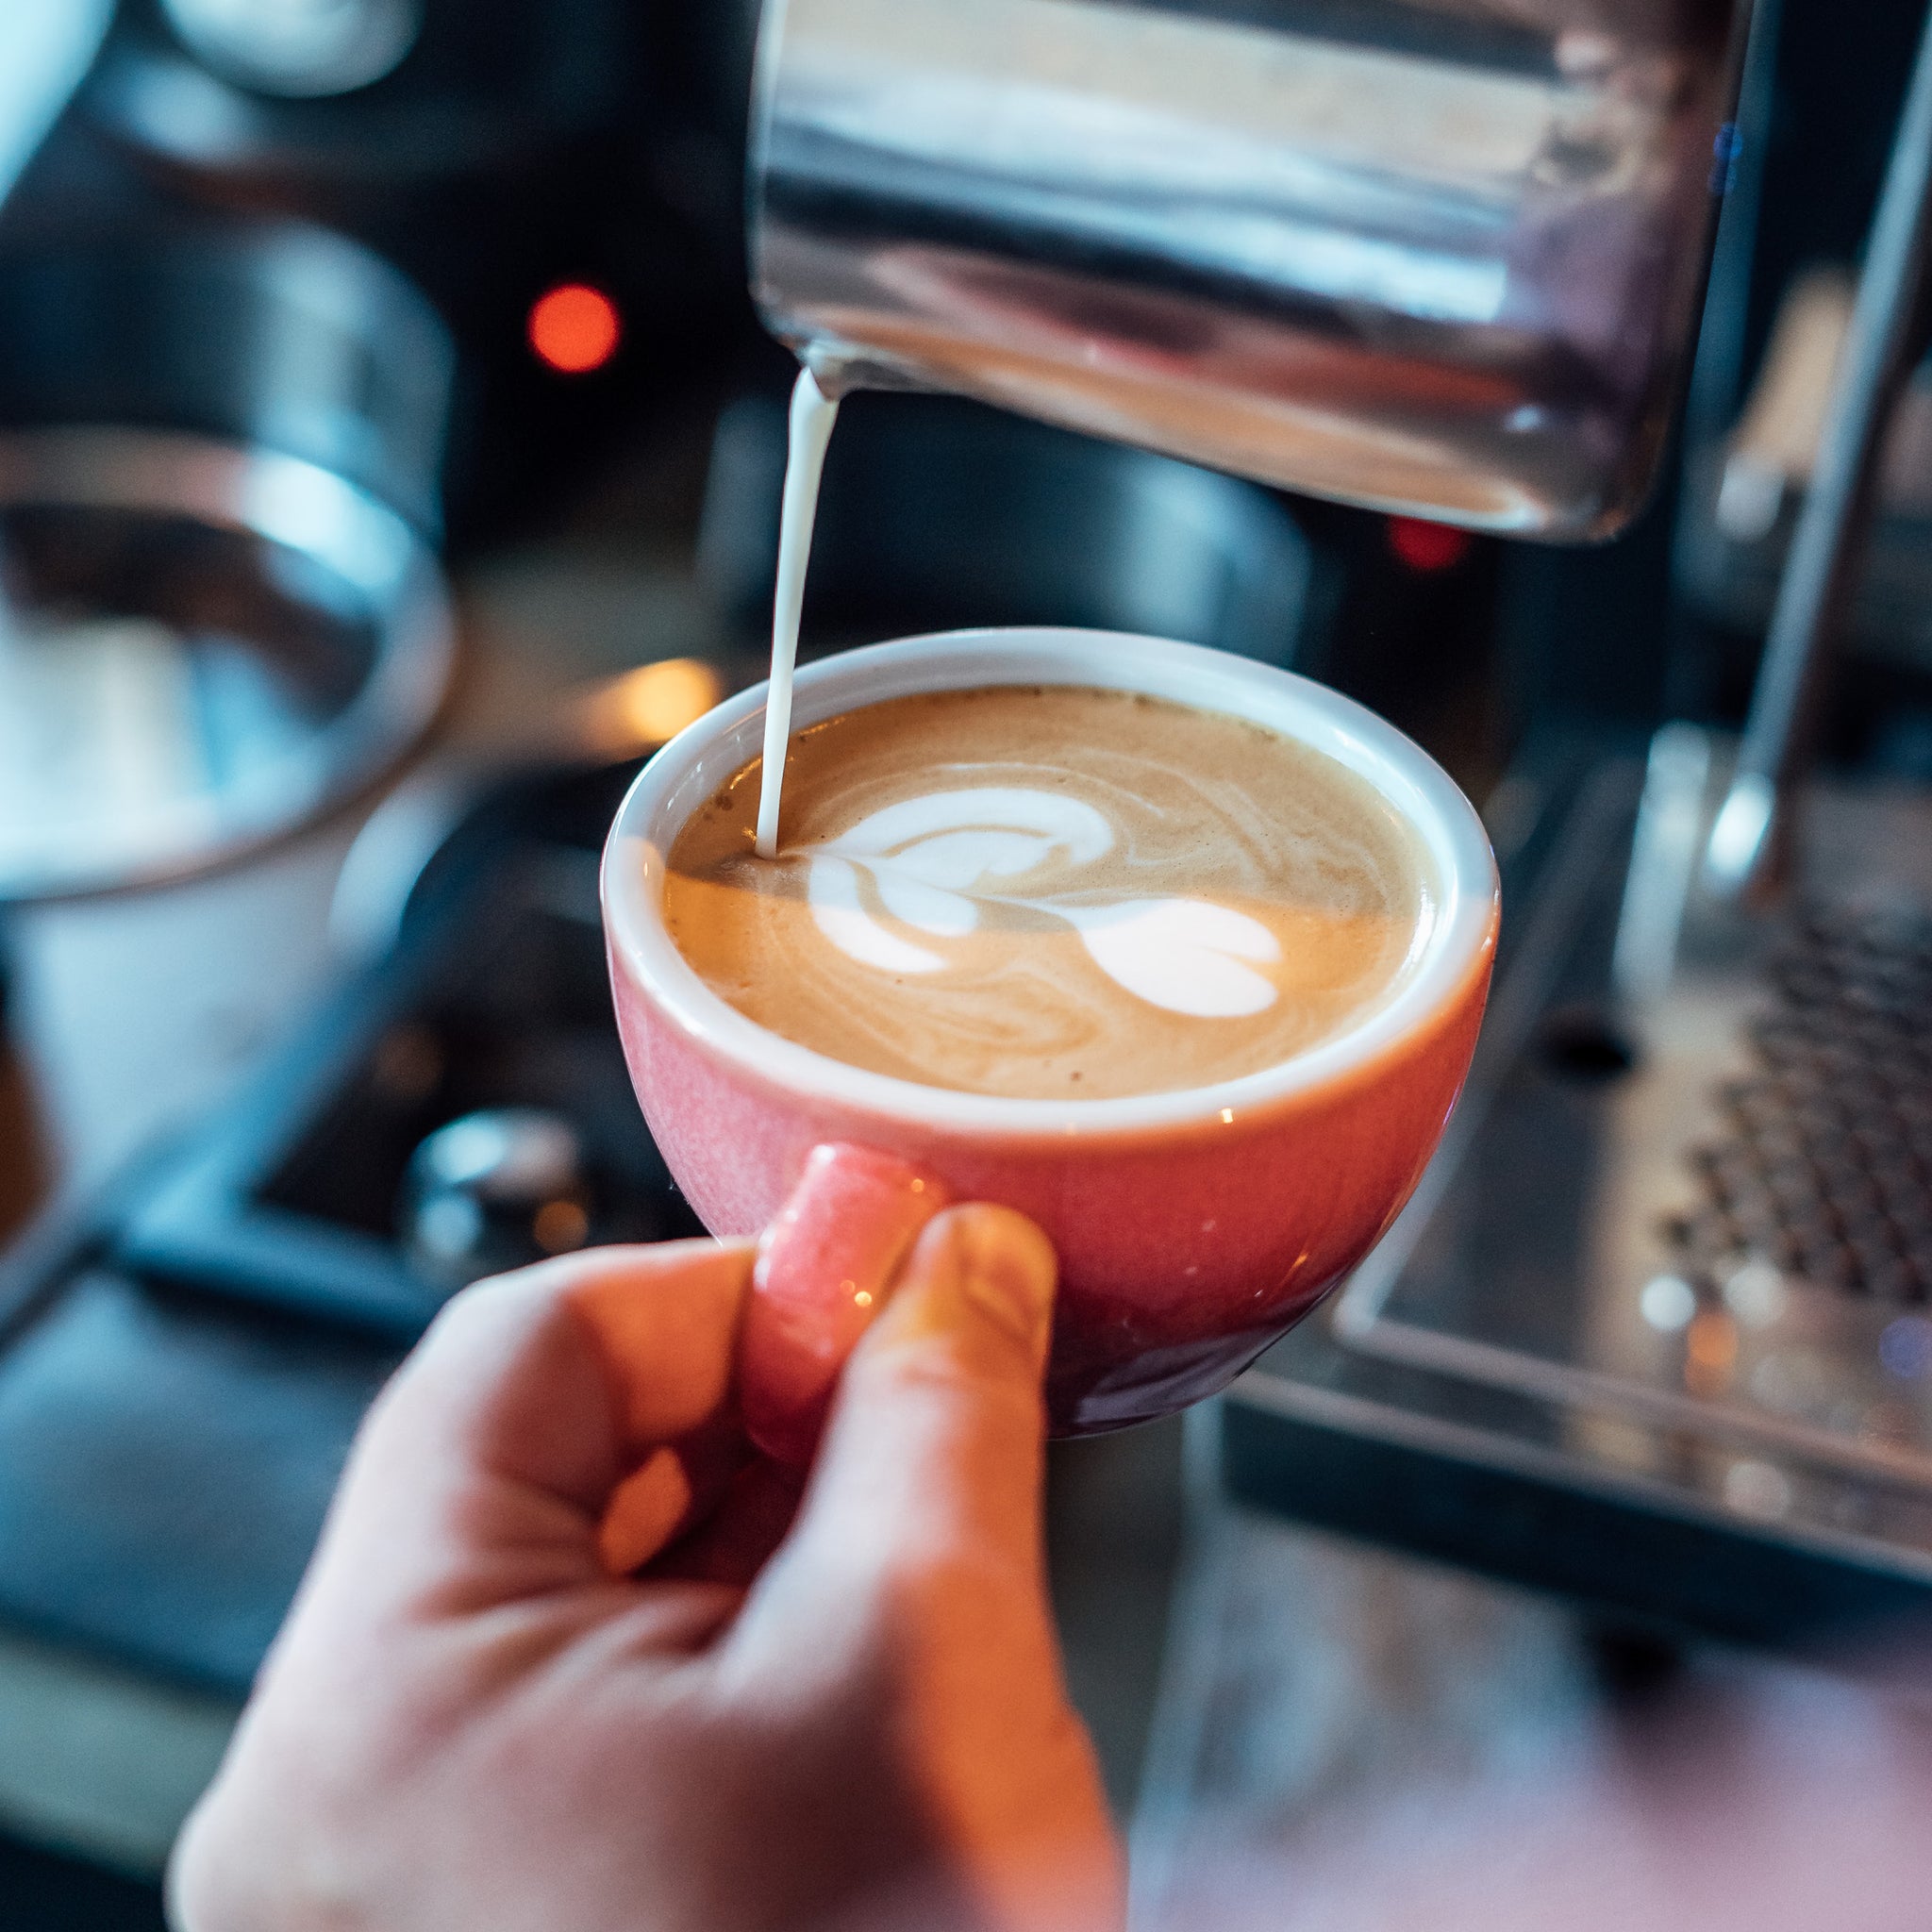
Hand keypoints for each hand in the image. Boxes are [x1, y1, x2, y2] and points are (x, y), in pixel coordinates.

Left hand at [167, 1205, 1119, 1931]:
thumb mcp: (924, 1661)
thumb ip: (939, 1411)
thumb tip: (965, 1260)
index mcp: (382, 1703)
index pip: (530, 1348)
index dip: (732, 1283)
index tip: (885, 1277)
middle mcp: (344, 1786)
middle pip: (550, 1460)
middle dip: (759, 1405)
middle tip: (920, 1389)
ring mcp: (405, 1865)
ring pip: (586, 1576)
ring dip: (757, 1515)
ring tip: (905, 1526)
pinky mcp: (486, 1909)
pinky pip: (598, 1692)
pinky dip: (730, 1627)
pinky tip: (849, 1632)